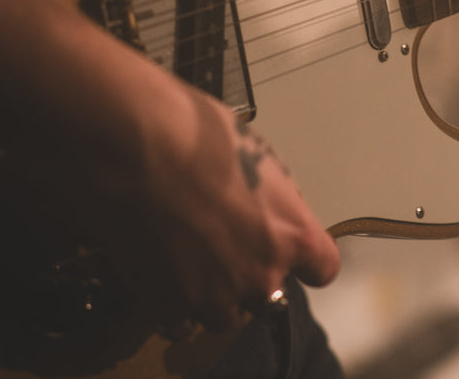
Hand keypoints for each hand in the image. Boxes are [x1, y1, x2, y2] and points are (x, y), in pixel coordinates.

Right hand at [79, 85, 340, 333]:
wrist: (136, 146)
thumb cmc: (197, 135)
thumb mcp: (260, 157)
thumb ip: (276, 201)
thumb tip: (273, 211)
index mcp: (293, 236)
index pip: (322, 268)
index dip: (305, 261)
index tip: (292, 254)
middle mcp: (261, 275)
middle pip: (270, 295)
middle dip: (251, 275)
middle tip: (224, 244)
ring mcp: (214, 297)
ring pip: (225, 315)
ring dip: (214, 294)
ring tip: (189, 257)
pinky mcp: (168, 305)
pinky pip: (179, 322)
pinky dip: (174, 305)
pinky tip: (164, 276)